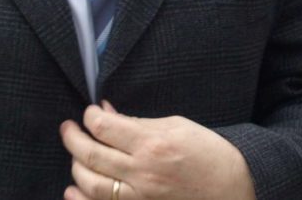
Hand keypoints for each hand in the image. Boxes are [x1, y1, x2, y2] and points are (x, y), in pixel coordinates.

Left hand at [59, 101, 254, 199]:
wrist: (234, 189)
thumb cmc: (207, 152)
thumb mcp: (174, 125)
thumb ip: (136, 120)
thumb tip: (106, 111)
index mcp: (151, 144)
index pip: (103, 128)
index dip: (89, 116)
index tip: (88, 113)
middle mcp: (142, 173)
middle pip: (91, 156)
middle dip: (72, 139)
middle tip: (67, 129)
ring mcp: (141, 199)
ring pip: (91, 185)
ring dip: (75, 168)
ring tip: (74, 156)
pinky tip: (72, 191)